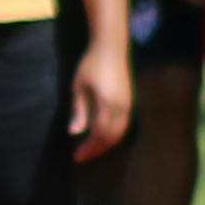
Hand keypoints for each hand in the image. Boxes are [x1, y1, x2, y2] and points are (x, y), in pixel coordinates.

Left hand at [68, 47, 136, 163]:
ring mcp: (128, 104)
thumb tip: (74, 132)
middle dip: (97, 149)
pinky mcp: (130, 101)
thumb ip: (79, 110)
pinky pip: (124, 125)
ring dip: (106, 144)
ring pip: (120, 132)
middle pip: (111, 137)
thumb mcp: (79, 88)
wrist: (111, 48)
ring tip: (92, 150)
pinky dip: (114, 136)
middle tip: (82, 156)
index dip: (88, 147)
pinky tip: (103, 137)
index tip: (76, 156)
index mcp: (107, 104)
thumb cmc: (91, 65)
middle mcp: (121, 107)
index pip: (98, 134)